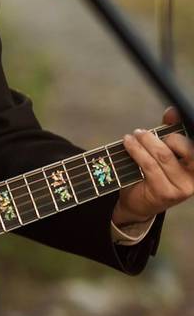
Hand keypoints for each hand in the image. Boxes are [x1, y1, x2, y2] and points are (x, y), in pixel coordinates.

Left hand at [114, 107, 193, 225]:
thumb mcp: (163, 153)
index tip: (170, 118)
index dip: (181, 129)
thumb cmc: (152, 175)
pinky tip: (129, 144)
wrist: (139, 203)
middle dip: (159, 136)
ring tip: (132, 136)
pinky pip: (149, 166)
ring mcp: (182, 187)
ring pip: (163, 156)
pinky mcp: (165, 192)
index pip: (193, 144)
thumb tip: (171, 112)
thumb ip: (169, 133)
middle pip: (182, 147)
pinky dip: (137, 151)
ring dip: (144, 142)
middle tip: (141, 132)